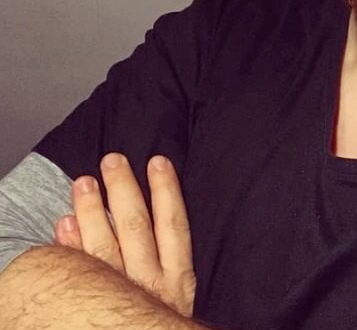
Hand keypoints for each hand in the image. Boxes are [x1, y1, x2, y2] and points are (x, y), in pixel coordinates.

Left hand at [54, 153, 195, 316]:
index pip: (173, 227)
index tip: (159, 161)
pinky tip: (62, 225)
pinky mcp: (90, 312)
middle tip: (113, 159)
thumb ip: (170, 264)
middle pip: (135, 228)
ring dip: (93, 211)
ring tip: (83, 181)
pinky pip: (77, 276)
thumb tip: (158, 218)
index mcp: (176, 283)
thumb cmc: (162, 328)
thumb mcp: (178, 301)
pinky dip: (69, 248)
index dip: (167, 192)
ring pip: (103, 247)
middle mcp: (149, 288)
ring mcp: (120, 299)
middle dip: (124, 190)